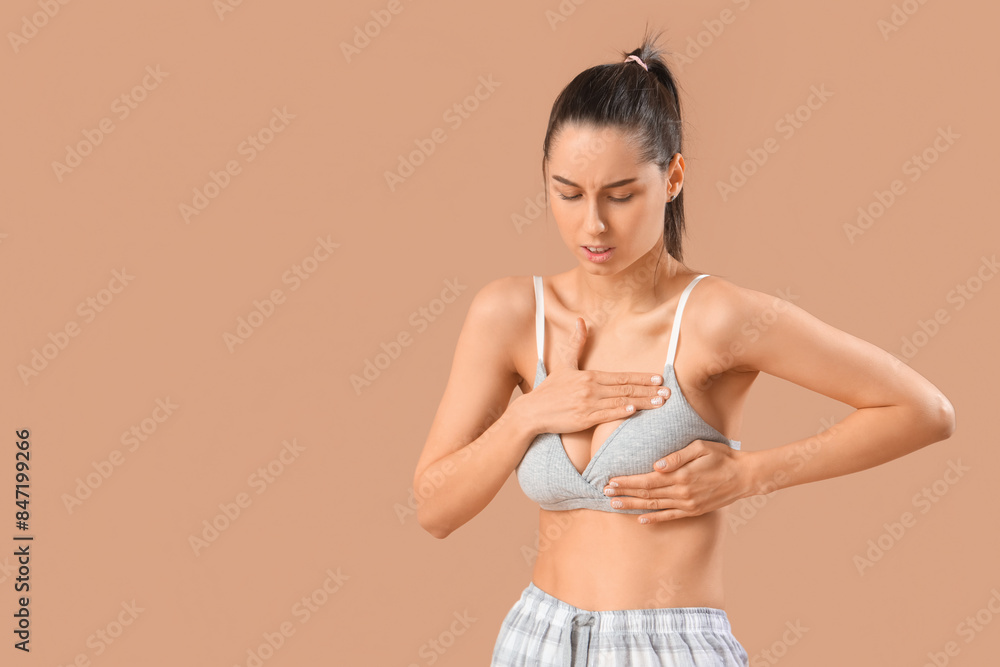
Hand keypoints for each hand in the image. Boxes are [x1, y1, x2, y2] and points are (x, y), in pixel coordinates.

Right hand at [524, 316, 670, 434]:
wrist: (531, 412)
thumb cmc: (549, 390)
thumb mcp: (564, 365)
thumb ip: (576, 344)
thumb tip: (582, 321)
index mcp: (589, 376)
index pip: (622, 376)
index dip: (642, 377)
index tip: (659, 378)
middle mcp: (590, 388)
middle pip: (626, 388)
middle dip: (649, 390)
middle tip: (668, 392)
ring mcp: (588, 404)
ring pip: (621, 402)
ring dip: (643, 402)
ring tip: (660, 403)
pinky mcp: (583, 419)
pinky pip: (606, 415)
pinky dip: (621, 412)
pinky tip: (635, 411)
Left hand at [602, 439, 754, 523]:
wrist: (744, 476)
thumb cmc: (722, 457)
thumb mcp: (701, 448)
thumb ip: (677, 457)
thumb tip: (656, 465)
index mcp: (681, 476)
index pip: (646, 481)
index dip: (627, 482)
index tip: (611, 481)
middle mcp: (682, 493)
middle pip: (646, 494)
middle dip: (624, 493)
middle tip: (605, 492)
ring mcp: (688, 505)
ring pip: (654, 507)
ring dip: (633, 506)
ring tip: (615, 505)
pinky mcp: (693, 511)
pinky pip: (670, 517)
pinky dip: (654, 519)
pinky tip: (641, 519)